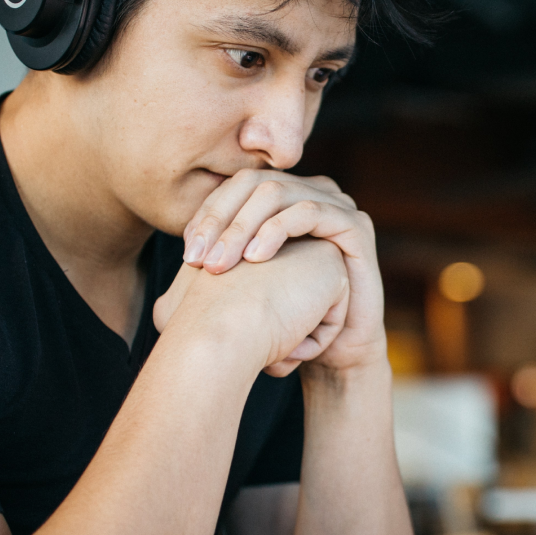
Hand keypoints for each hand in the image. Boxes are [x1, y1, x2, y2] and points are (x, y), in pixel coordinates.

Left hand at [182, 170, 384, 371]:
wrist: (335, 351)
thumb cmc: (288, 320)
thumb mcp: (246, 287)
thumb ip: (220, 262)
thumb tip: (180, 260)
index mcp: (284, 200)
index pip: (235, 188)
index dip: (207, 215)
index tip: (188, 255)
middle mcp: (310, 193)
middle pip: (253, 184)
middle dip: (220, 220)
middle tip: (199, 260)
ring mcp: (336, 205)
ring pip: (277, 193)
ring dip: (242, 227)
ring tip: (221, 264)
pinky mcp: (355, 225)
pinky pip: (309, 211)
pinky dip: (277, 230)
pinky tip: (256, 258)